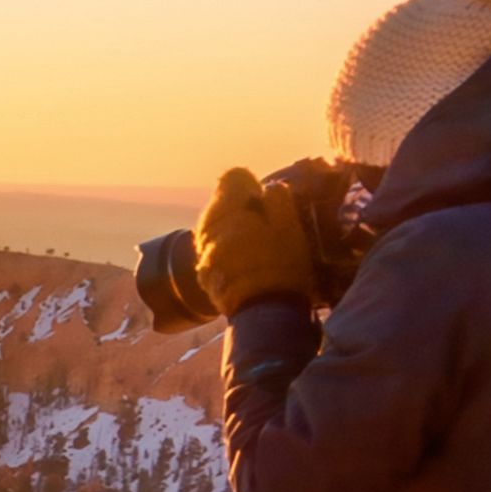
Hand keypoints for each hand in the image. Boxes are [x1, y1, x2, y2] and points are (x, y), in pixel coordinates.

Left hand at [184, 158, 356, 315]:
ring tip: (261, 247)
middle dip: (244, 209)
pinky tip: (250, 265)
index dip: (253, 184)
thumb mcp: (288, 226)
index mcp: (225, 208)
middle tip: (269, 225)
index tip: (267, 201)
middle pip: (223, 203)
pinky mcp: (203, 273)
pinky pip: (216, 250)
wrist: (262, 314)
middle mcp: (205, 226)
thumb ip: (277, 199)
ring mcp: (201, 251)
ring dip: (237, 230)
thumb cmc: (280, 265)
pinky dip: (230, 251)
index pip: (233, 177)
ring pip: (218, 227)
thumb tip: (270, 188)